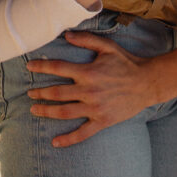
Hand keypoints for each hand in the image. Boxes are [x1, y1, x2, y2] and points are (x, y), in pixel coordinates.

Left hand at [26, 30, 152, 145]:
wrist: (147, 83)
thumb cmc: (126, 62)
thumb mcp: (107, 47)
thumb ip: (86, 40)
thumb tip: (66, 35)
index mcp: (88, 72)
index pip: (58, 69)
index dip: (41, 67)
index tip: (29, 67)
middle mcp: (88, 91)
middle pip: (56, 94)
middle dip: (40, 93)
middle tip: (29, 93)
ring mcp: (95, 108)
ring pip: (64, 113)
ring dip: (46, 112)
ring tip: (34, 110)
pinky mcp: (102, 121)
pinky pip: (82, 133)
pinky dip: (68, 139)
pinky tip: (55, 142)